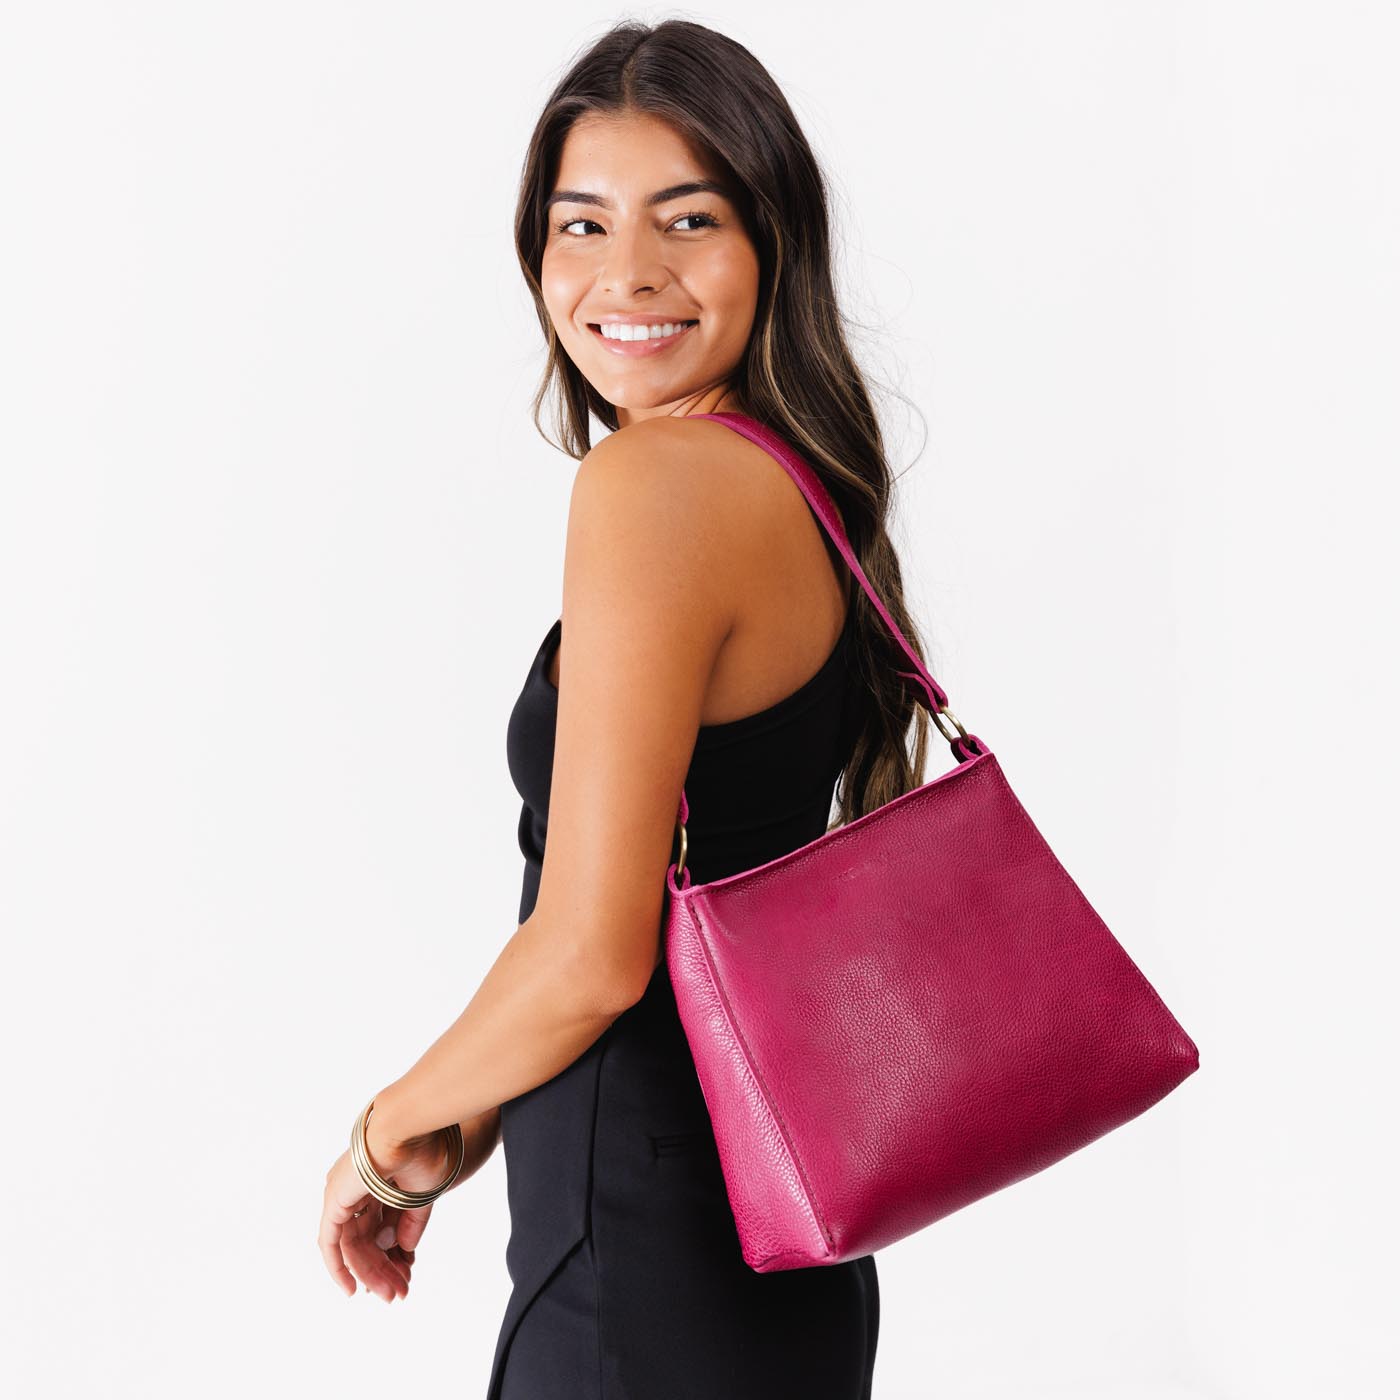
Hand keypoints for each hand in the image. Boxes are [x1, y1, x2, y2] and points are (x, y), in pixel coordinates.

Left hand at [317, 1105, 501, 1300]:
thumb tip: (402, 1249)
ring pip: (351, 1245)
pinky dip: (338, 1267)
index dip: (393, 1255)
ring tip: (390, 1294)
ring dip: (370, 1272)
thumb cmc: (425, 1149)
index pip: (380, 1227)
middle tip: (399, 1294)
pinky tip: (352, 1288)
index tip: (407, 1275)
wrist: (412, 1127)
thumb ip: (410, 1223)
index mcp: (377, 1181)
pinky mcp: (335, 1200)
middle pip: (365, 1240)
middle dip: (383, 1268)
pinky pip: (330, 1243)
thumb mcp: (421, 1196)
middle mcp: (355, 1189)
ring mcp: (343, 1194)